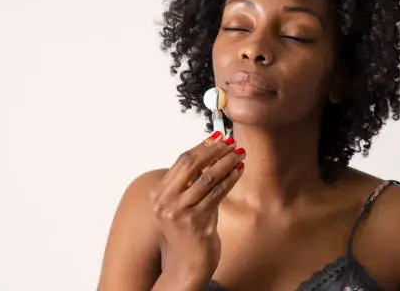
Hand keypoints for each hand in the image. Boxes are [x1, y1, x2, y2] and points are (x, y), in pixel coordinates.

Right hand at [149, 132, 244, 286]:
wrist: (189, 262)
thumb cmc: (190, 229)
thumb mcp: (184, 203)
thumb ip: (191, 181)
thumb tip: (213, 151)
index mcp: (159, 193)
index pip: (182, 160)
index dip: (202, 146)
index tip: (218, 136)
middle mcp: (165, 201)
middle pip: (191, 164)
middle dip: (214, 150)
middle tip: (231, 142)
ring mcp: (179, 212)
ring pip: (207, 177)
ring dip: (226, 162)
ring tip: (240, 154)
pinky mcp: (196, 221)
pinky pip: (217, 193)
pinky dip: (230, 179)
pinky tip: (240, 171)